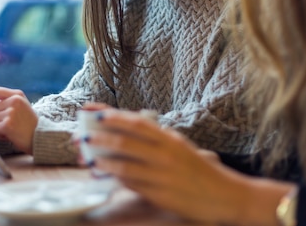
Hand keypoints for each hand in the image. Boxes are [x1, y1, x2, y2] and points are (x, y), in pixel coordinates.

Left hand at [0, 86, 37, 154]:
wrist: (41, 137)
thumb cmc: (28, 123)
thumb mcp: (20, 106)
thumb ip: (4, 101)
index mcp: (16, 94)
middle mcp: (14, 101)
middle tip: (9, 123)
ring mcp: (11, 112)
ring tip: (11, 129)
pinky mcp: (8, 124)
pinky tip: (10, 134)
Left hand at [86, 109, 253, 223]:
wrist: (224, 194)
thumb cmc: (198, 169)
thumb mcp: (179, 146)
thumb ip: (155, 139)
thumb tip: (124, 130)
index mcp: (169, 138)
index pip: (137, 122)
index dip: (113, 116)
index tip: (93, 111)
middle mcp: (166, 153)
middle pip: (126, 141)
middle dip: (100, 138)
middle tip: (81, 136)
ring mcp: (163, 174)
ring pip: (125, 164)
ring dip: (102, 160)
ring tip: (87, 157)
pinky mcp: (161, 194)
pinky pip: (132, 184)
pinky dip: (115, 178)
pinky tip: (103, 176)